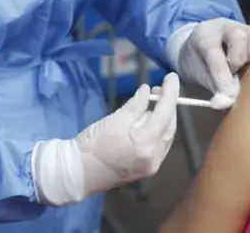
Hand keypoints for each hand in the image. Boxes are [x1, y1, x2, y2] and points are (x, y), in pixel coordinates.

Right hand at [32, 73, 179, 204]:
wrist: (77, 173)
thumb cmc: (92, 145)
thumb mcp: (114, 120)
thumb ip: (135, 105)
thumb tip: (147, 91)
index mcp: (145, 144)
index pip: (165, 114)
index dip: (170, 93)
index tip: (172, 77)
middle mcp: (154, 157)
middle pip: (169, 126)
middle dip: (168, 106)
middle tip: (159, 89)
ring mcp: (151, 166)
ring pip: (166, 136)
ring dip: (163, 118)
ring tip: (153, 102)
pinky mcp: (146, 169)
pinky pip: (160, 146)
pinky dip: (158, 131)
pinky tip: (148, 121)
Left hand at [173, 12, 249, 107]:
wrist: (193, 46)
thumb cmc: (197, 63)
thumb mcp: (197, 75)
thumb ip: (214, 87)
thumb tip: (227, 103)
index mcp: (204, 37)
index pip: (216, 55)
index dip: (222, 77)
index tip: (228, 97)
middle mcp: (223, 27)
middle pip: (239, 37)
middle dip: (237, 59)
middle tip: (233, 72)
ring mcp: (239, 27)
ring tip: (245, 64)